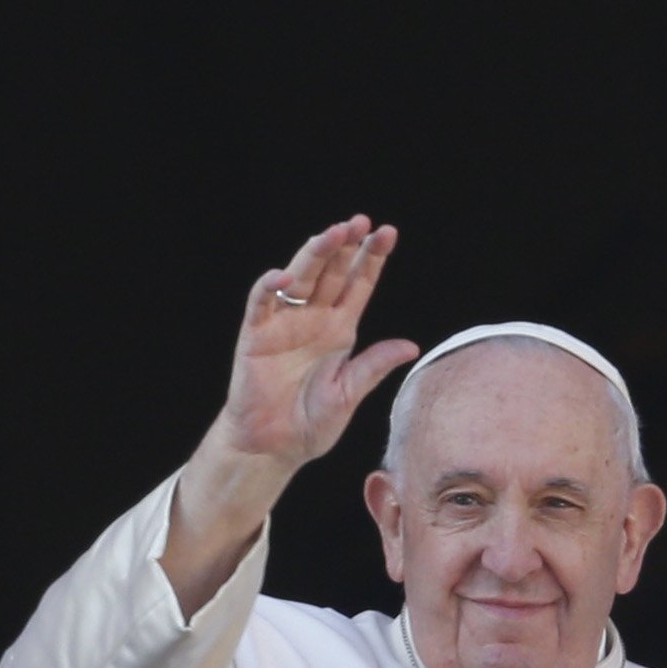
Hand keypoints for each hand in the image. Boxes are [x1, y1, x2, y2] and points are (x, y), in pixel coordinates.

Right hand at [208, 216, 418, 471]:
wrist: (273, 446)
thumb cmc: (312, 423)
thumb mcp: (349, 394)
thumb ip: (374, 366)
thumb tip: (411, 346)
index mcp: (340, 330)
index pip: (358, 285)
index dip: (371, 259)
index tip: (388, 232)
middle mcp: (313, 319)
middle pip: (331, 272)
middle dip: (345, 246)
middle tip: (360, 222)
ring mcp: (284, 323)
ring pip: (300, 278)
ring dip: (314, 254)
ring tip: (333, 233)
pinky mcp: (255, 334)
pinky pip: (261, 303)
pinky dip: (269, 287)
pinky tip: (284, 276)